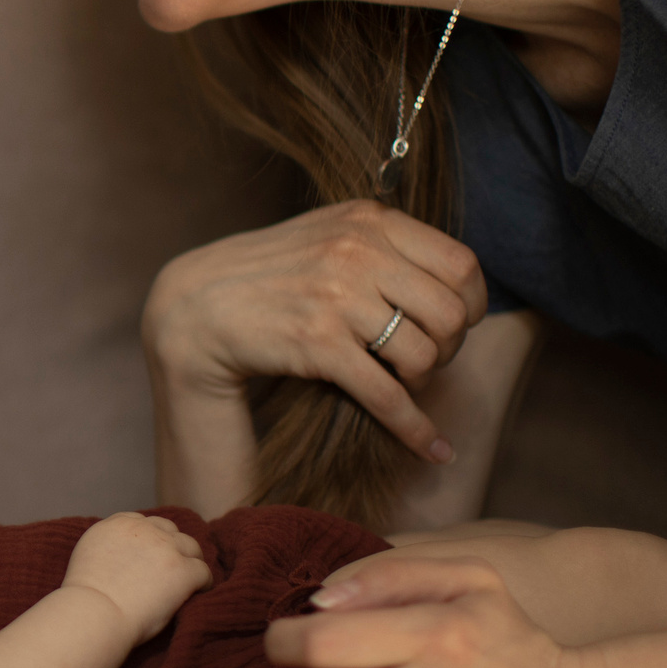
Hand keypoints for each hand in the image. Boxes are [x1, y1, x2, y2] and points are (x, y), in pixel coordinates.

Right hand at [62, 513, 209, 645]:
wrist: (95, 612)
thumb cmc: (85, 598)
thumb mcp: (88, 555)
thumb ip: (107, 547)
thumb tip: (121, 558)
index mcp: (117, 524)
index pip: (142, 522)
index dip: (149, 539)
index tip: (150, 556)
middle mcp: (144, 529)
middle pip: (169, 530)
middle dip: (171, 546)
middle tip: (171, 568)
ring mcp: (166, 548)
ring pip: (191, 546)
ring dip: (190, 560)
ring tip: (190, 580)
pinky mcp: (183, 570)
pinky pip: (204, 572)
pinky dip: (203, 583)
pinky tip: (198, 594)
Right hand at [144, 201, 487, 462]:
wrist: (196, 308)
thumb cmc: (270, 278)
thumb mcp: (326, 237)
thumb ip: (382, 245)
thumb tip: (455, 281)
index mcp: (367, 219)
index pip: (461, 264)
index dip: (470, 306)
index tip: (455, 326)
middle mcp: (355, 250)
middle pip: (450, 313)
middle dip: (448, 349)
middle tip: (423, 361)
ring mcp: (335, 295)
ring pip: (424, 355)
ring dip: (422, 382)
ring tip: (403, 385)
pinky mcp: (316, 343)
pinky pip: (388, 395)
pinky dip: (416, 429)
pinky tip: (431, 448)